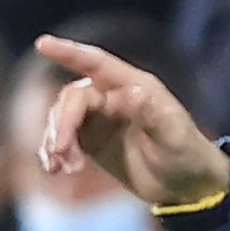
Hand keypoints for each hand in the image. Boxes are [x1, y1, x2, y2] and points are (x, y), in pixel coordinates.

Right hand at [34, 33, 229, 212]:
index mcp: (134, 86)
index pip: (96, 63)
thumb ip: (152, 114)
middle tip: (61, 152)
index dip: (69, 52)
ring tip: (65, 167)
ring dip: (57, 140)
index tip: (42, 44)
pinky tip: (55, 169)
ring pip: (62, 118)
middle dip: (62, 123)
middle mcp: (112, 96)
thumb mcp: (174, 136)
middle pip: (73, 98)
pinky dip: (55, 153)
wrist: (186, 186)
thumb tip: (132, 92)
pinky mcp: (91, 141)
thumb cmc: (187, 155)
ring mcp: (99, 118)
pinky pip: (63, 140)